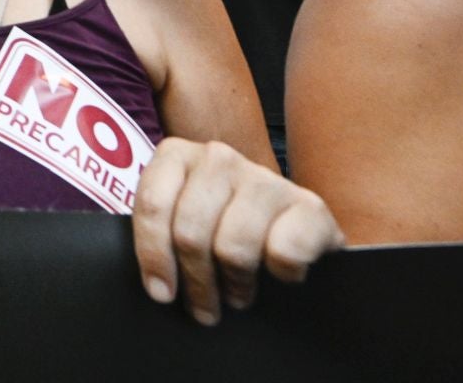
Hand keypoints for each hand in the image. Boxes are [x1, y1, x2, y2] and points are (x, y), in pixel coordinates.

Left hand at [132, 137, 341, 325]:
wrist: (291, 235)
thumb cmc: (221, 232)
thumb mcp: (179, 225)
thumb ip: (159, 235)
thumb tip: (156, 286)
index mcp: (177, 156)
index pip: (153, 205)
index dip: (154, 256)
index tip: (161, 293)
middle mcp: (219, 157)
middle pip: (190, 231)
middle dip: (196, 280)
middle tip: (204, 307)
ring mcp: (265, 178)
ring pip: (233, 245)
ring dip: (235, 283)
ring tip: (236, 295)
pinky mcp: (310, 205)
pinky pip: (284, 250)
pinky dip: (281, 273)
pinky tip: (278, 275)